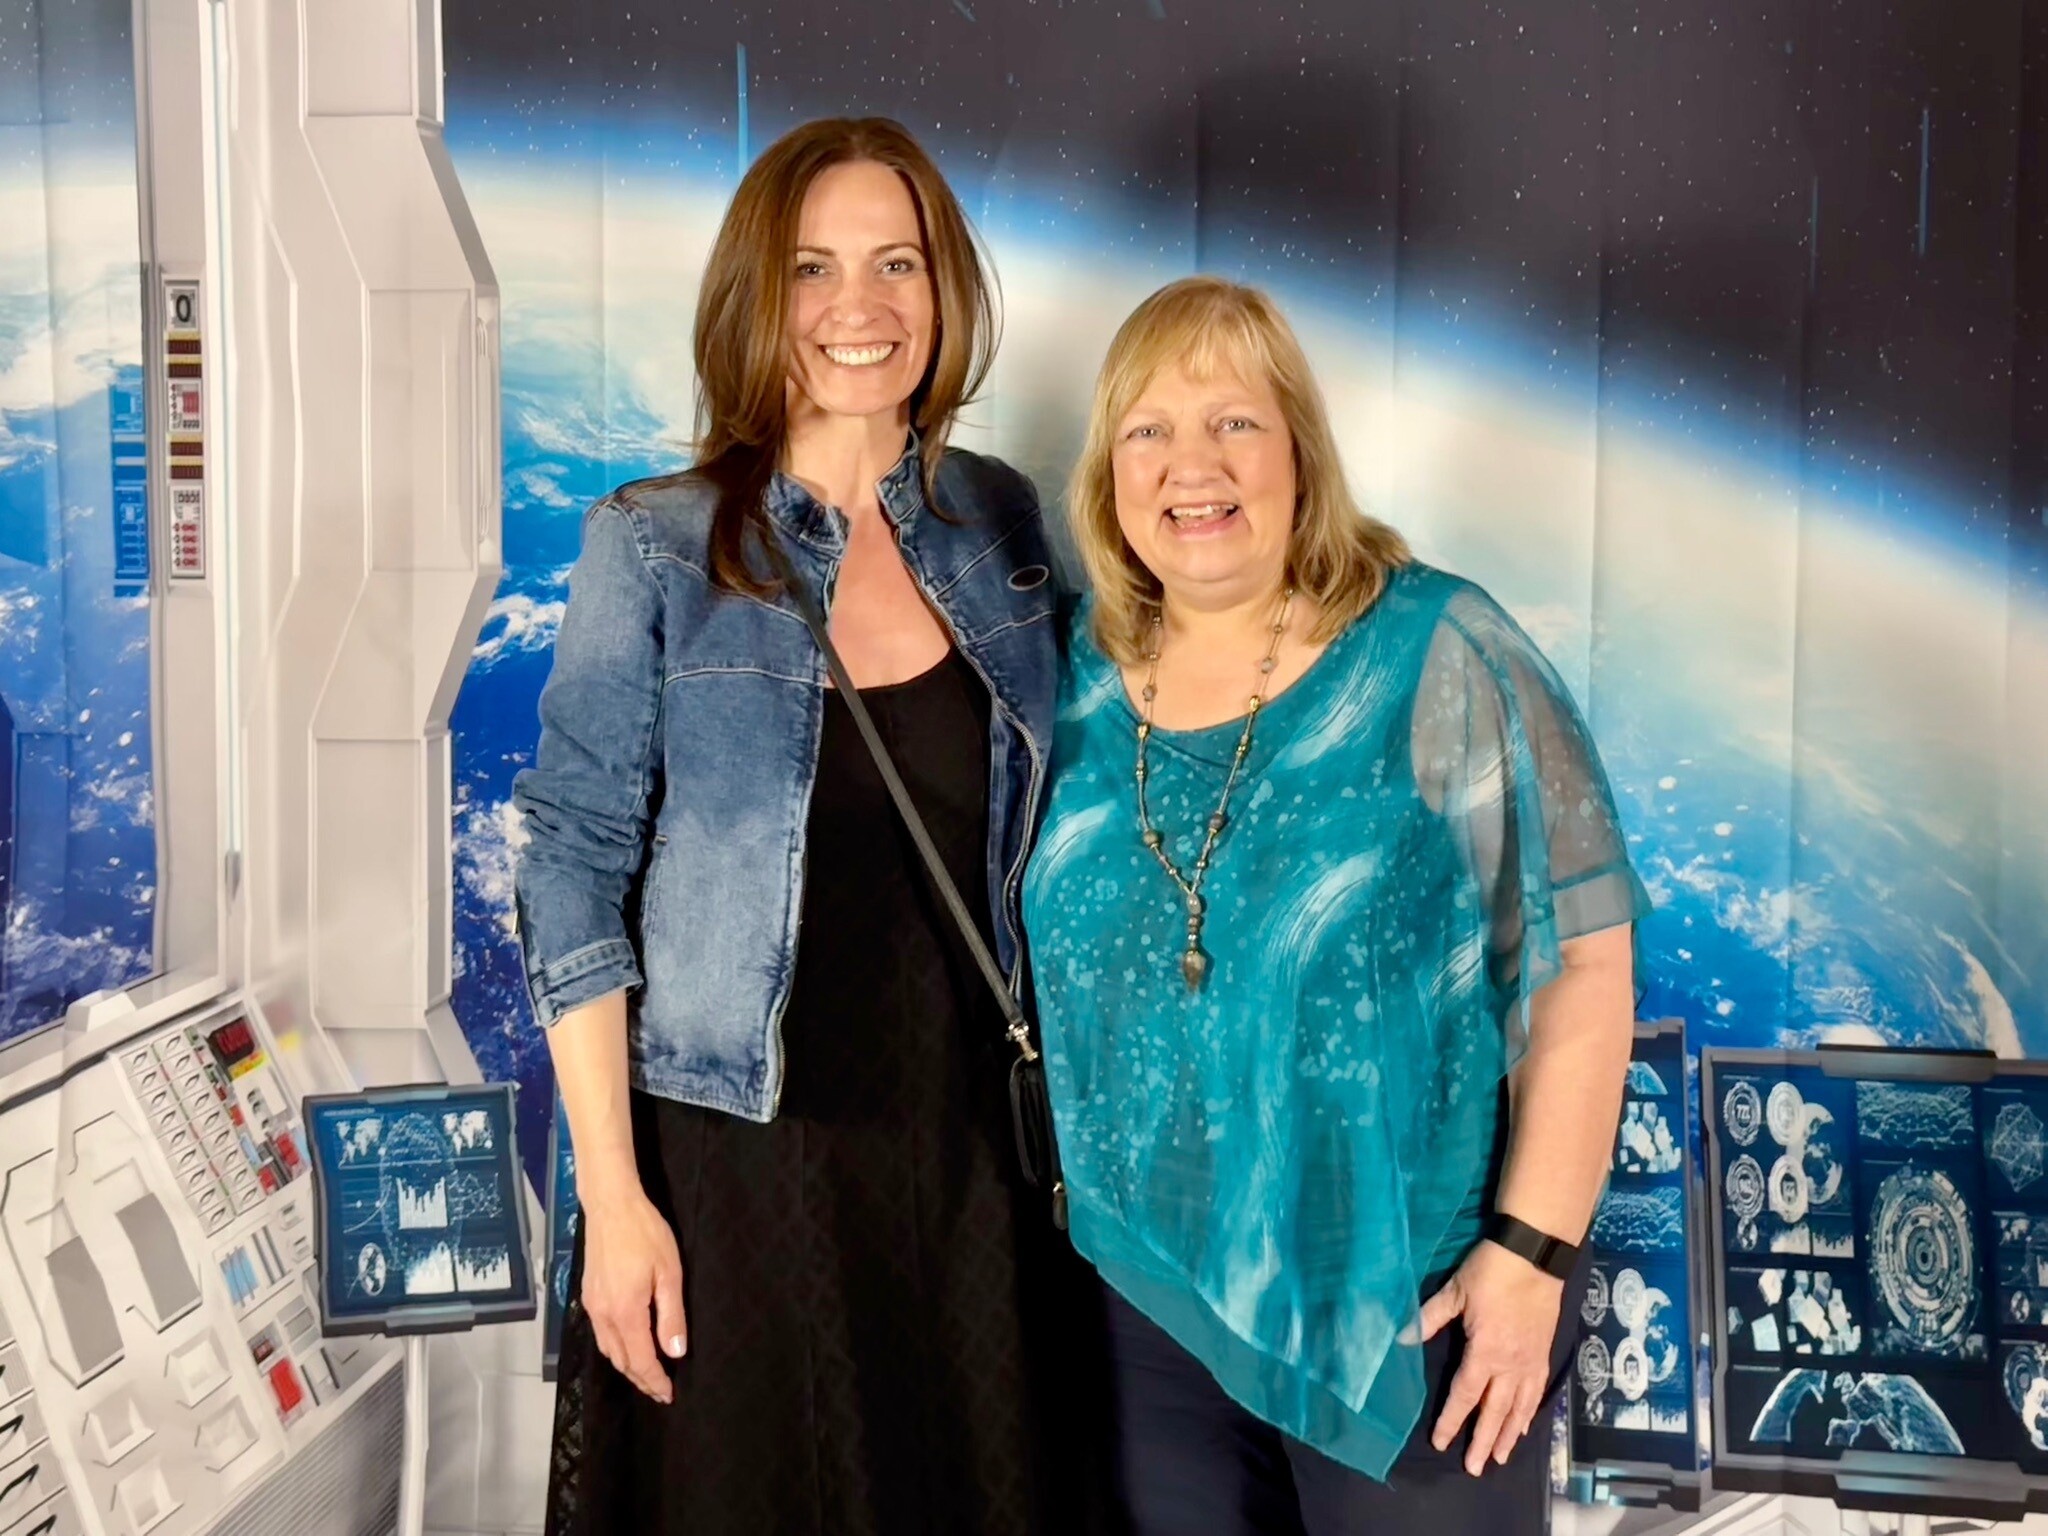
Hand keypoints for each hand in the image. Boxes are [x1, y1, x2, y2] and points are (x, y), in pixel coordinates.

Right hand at [579, 1187, 687, 1403]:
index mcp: (626, 1312)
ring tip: (647, 1374)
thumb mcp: (669, 1273)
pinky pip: (601, 1335)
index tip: (669, 1394)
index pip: (641, 1360)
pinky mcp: (588, 1296)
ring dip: (628, 1367)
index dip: (655, 1381)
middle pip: (622, 1361)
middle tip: (661, 1390)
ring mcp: (592, 1306)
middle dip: (641, 1379)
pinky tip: (628, 1347)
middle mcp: (603, 1316)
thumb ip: (671, 1316)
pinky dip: (616, 1350)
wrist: (611, 1205)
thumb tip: (675, 1353)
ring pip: (609, 1350)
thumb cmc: (646, 1234)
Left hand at [1418, 1238, 1564, 1474]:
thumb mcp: (1454, 1291)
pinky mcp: (1543, 1354)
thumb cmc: (1490, 1271)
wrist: (1536, 1254)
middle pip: (1494, 1411)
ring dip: (1508, 1435)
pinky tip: (1524, 1426)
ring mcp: (1530, 1361)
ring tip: (1500, 1458)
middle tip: (1475, 1468)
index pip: (1465, 1395)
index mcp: (1485, 1352)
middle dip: (1483, 1441)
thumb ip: (1429, 1317)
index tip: (1440, 1442)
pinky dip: (1529, 1413)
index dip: (1451, 1420)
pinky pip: (1537, 1392)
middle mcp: (1510, 1365)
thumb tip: (1401, 1338)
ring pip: (1519, 1408)